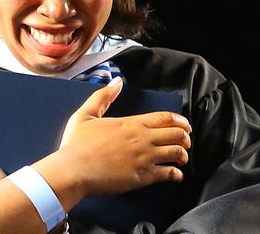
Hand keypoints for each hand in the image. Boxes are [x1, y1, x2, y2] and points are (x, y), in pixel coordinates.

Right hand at [56, 77, 191, 196]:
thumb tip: (116, 81)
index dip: (180, 121)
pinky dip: (176, 174)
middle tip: (185, 142)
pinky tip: (175, 175)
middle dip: (185, 138)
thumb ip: (103, 96)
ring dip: (183, 155)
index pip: (166, 118)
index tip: (185, 125)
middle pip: (177, 134)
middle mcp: (143, 139)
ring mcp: (145, 158)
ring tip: (181, 158)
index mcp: (132, 123)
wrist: (73, 170)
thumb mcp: (85, 114)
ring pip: (177, 153)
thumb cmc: (76, 144)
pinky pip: (169, 174)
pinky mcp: (143, 177)